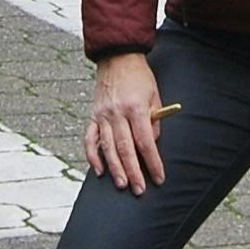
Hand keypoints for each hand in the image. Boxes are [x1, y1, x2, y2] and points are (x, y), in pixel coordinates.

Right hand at [86, 53, 164, 194]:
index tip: (159, 177)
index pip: (145, 142)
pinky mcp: (92, 116)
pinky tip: (99, 170)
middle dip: (133, 172)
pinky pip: (89, 139)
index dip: (153, 162)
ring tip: (121, 185)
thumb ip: (154, 122)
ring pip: (107, 147)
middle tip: (139, 189)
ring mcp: (101, 116)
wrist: (117, 59)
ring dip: (114, 168)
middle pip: (125, 149)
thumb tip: (151, 145)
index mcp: (135, 109)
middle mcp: (116, 114)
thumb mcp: (154, 97)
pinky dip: (93, 156)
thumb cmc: (140, 78)